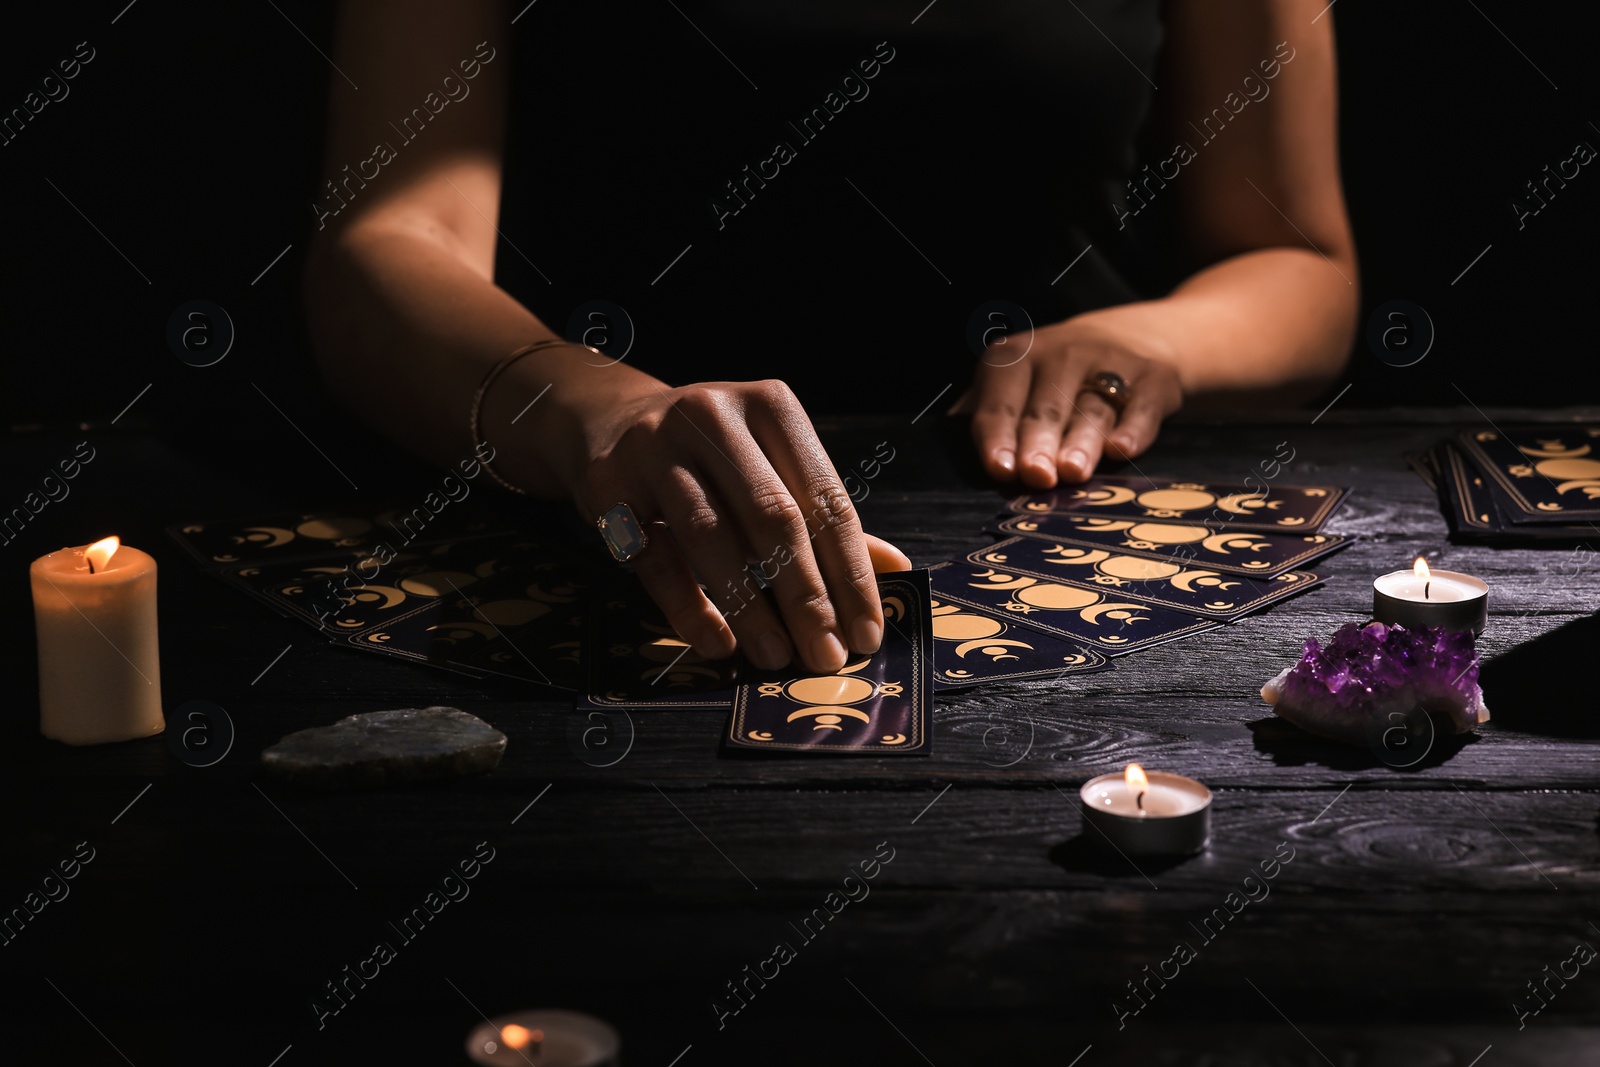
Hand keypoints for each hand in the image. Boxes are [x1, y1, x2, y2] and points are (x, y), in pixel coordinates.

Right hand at [569, 377, 904, 672]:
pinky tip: (718, 644)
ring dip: (750, 608)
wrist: (609, 421)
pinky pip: (654, 557)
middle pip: (772, 517)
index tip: (866, 631)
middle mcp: (714, 415)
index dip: (851, 571)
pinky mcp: (607, 483)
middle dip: (806, 596)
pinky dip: (688, 607)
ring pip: (711, 537)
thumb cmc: (712, 453)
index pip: (825, 498)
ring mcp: (655, 445)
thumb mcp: (770, 463)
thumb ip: (824, 514)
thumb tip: (895, 570)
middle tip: (825, 656)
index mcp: (770, 406)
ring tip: (776, 657)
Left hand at [953, 317, 1183, 486]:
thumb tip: (945, 446)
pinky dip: (1133, 426)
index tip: (999, 468)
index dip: (998, 435)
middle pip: (1046, 408)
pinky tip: (1122, 449)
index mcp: (1016, 358)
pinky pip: (1142, 404)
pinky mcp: (1153, 377)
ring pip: (1092, 409)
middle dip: (1038, 442)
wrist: (1139, 338)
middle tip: (1035, 476)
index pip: (999, 401)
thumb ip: (987, 412)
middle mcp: (1061, 353)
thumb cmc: (1058, 377)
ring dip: (1081, 441)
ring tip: (1072, 472)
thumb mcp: (1017, 381)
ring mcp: (1110, 362)